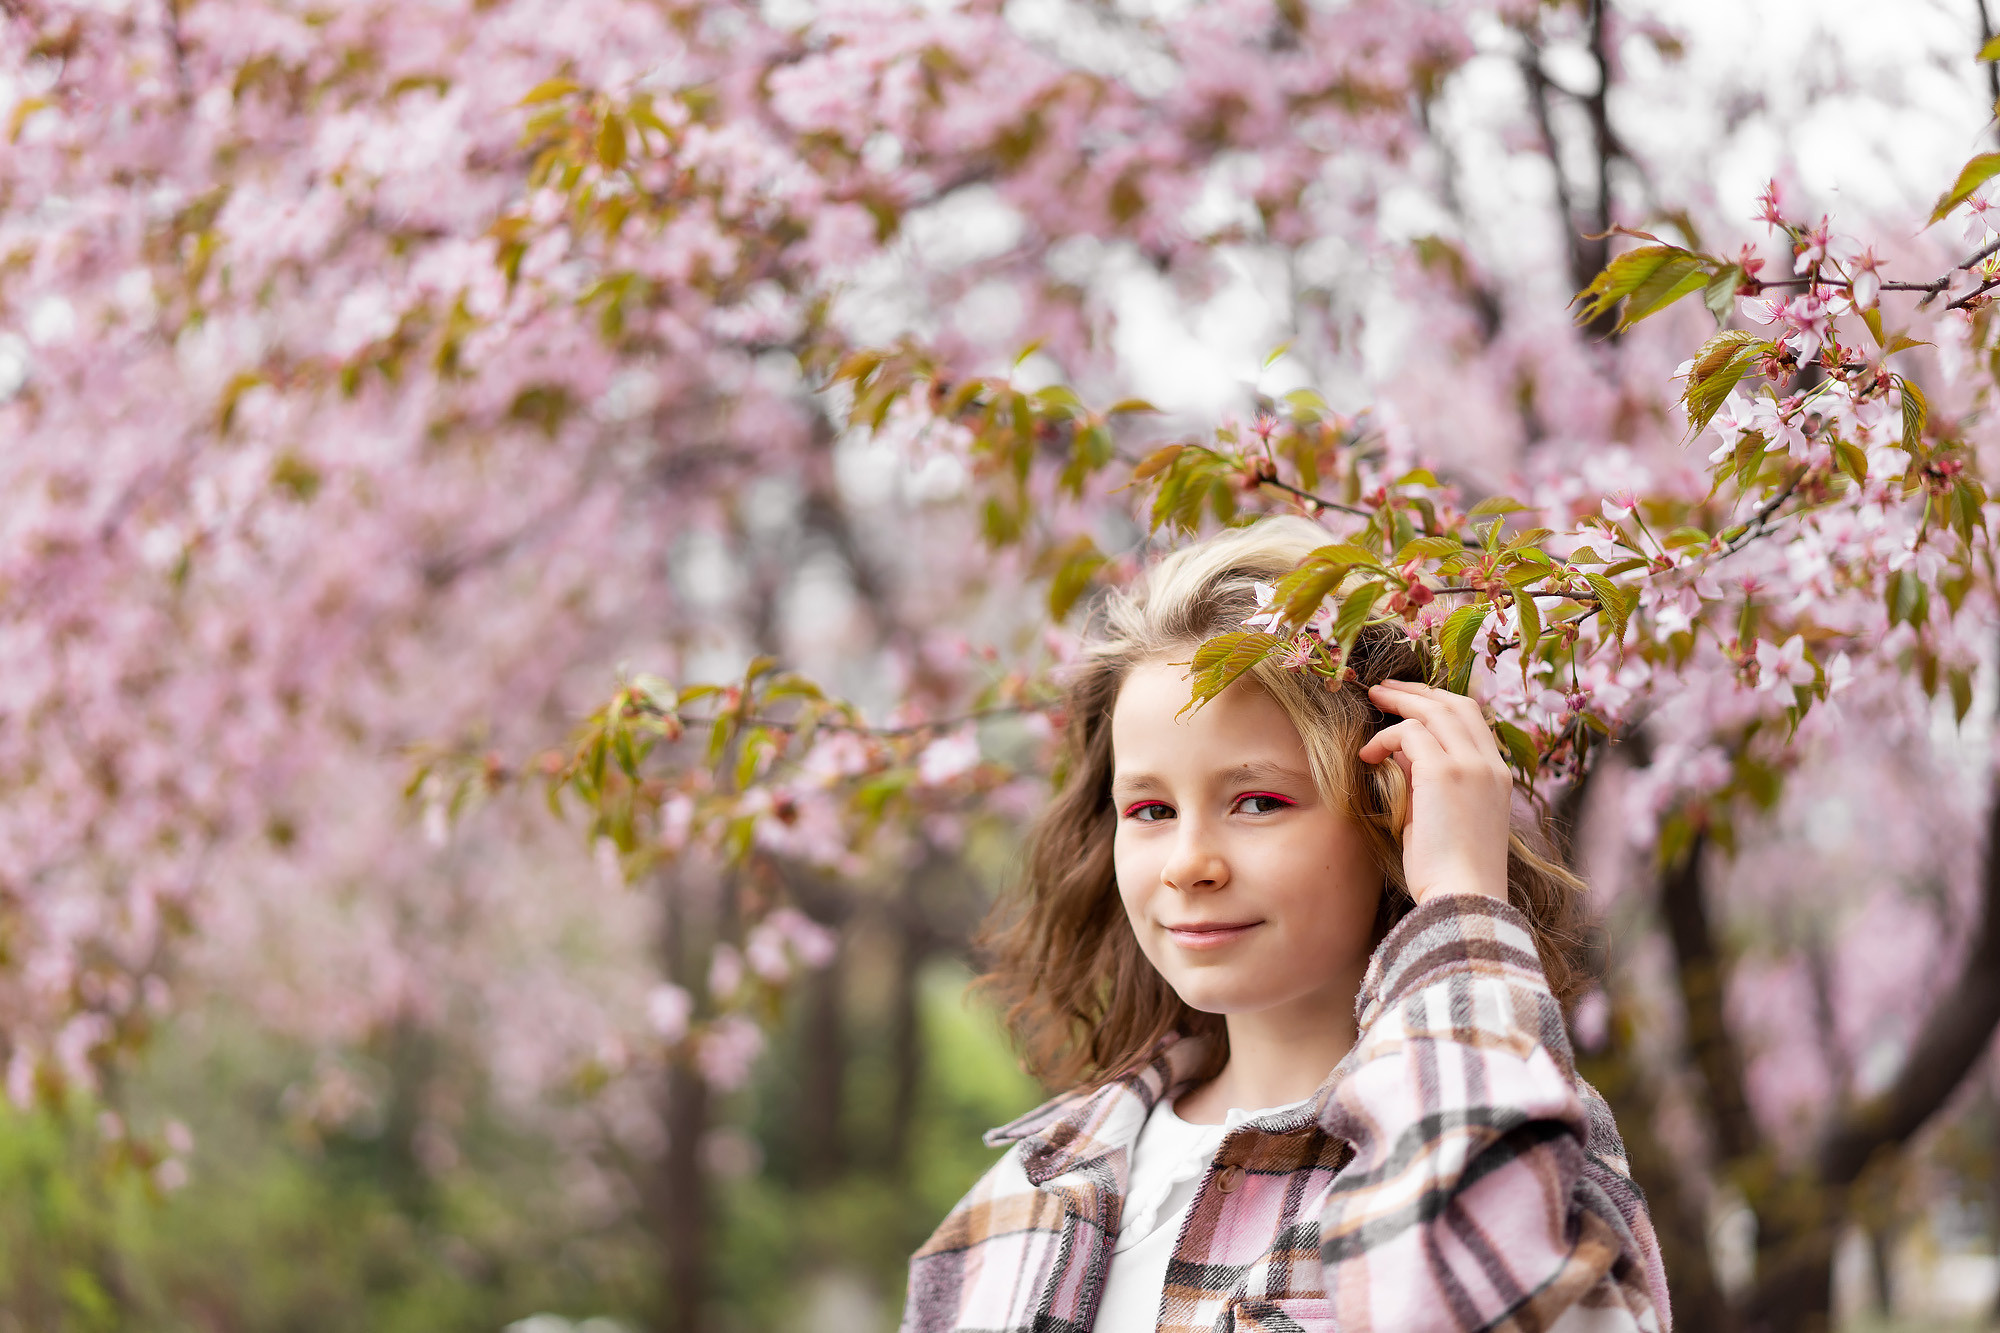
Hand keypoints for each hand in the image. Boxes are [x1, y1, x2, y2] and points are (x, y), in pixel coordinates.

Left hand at [1356, 680, 1511, 903]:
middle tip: (1384, 688)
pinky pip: (1410, 734)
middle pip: (1456, 705)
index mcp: (1497, 776)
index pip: (1472, 720)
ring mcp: (1471, 766)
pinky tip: (1368, 756)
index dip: (1439, 704)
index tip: (1410, 702)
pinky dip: (1386, 739)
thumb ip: (1428, 780)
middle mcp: (1490, 765)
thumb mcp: (1442, 815)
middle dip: (1418, 691)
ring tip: (1372, 700)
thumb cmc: (1449, 871)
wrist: (1464, 899)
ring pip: (1435, 710)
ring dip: (1399, 703)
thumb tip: (1401, 755)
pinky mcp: (1444, 774)